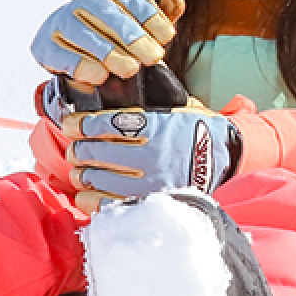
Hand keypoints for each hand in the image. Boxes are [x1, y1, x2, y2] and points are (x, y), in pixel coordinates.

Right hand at [32, 0, 184, 86]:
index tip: (167, 37)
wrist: (70, 54)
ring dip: (109, 52)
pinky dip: (82, 66)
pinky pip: (62, 55)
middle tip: (153, 57)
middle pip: (107, 14)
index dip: (150, 15)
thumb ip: (160, 16)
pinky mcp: (45, 46)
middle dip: (133, 37)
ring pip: (83, 33)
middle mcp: (83, 4)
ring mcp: (61, 23)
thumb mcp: (139, 28)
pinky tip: (100, 76)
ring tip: (130, 69)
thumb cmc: (112, 40)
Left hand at [63, 107, 240, 212]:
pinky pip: (105, 204)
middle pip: (92, 151)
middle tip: (77, 150)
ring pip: (94, 178)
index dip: (79, 124)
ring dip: (83, 174)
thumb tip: (106, 91)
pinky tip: (90, 192)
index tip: (71, 125)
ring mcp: (149, 181)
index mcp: (154, 126)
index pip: (102, 124)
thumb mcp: (173, 108)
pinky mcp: (148, 202)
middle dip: (78, 150)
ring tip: (84, 171)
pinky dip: (90, 198)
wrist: (224, 159)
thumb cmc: (195, 131)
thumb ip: (142, 107)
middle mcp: (150, 154)